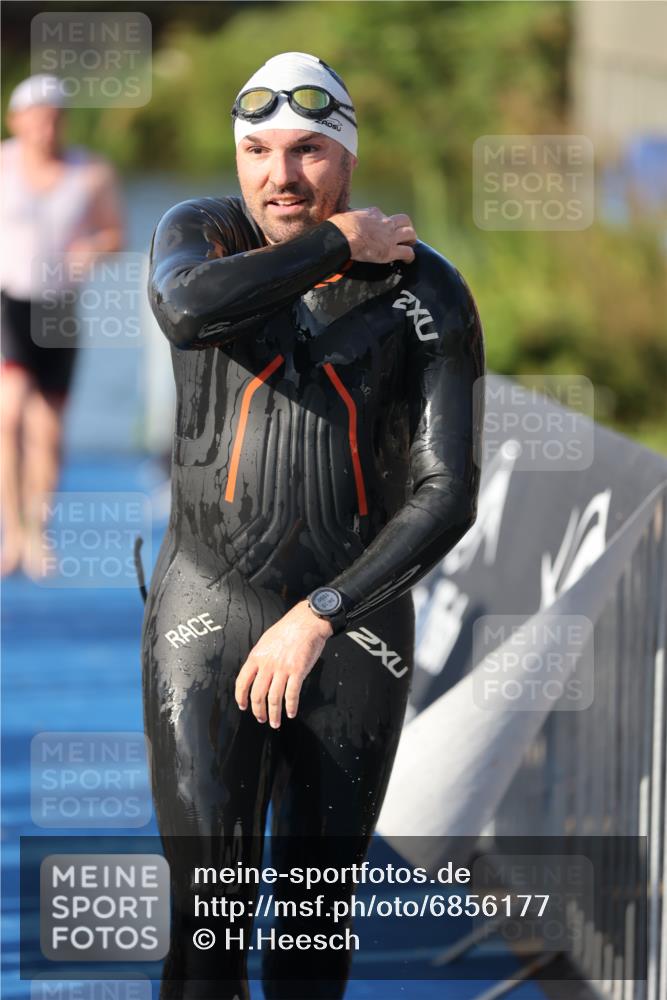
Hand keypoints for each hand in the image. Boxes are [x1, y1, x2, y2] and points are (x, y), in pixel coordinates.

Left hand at [235, 601, 332, 727]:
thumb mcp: (266, 641)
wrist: (307, 622)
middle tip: (261, 718)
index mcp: (257, 657)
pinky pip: (292, 695)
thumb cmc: (288, 629)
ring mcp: (282, 669)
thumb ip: (260, 658)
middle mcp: (267, 664)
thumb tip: (255, 672)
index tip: (243, 706)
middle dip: (258, 711)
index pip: (242, 682)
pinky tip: (291, 712)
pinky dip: (290, 707)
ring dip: (274, 714)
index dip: (241, 697)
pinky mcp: (298, 671)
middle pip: (257, 695)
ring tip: (275, 722)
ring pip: (274, 698)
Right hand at [328, 207, 416, 263]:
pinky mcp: (390, 251)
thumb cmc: (340, 227)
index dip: (384, 222)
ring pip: (410, 234)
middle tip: (404, 235)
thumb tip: (350, 220)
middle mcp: (385, 222)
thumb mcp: (349, 215)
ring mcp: (390, 236)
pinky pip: (407, 252)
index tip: (380, 230)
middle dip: (406, 227)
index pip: (383, 215)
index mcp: (374, 213)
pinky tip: (408, 260)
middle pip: (404, 220)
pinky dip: (410, 256)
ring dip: (411, 240)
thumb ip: (355, 217)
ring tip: (409, 246)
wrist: (342, 237)